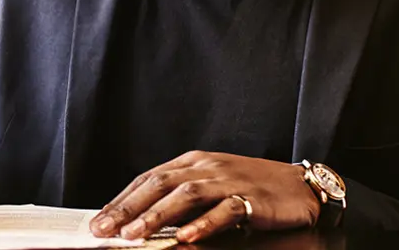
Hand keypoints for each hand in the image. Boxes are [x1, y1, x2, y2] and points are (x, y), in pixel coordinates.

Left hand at [89, 151, 319, 242]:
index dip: (121, 199)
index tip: (98, 219)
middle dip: (128, 207)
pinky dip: (204, 223)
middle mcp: (205, 166)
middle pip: (159, 184)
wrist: (299, 186)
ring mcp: (228, 180)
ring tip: (133, 235)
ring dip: (156, 215)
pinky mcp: (251, 198)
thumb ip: (179, 201)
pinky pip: (224, 210)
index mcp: (191, 162)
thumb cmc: (250, 188)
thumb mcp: (209, 188)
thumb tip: (141, 221)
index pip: (148, 179)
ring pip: (185, 195)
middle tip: (103, 228)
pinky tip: (186, 237)